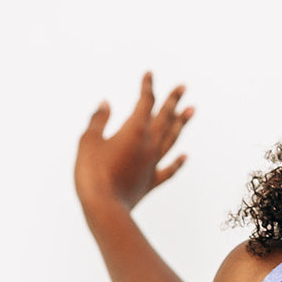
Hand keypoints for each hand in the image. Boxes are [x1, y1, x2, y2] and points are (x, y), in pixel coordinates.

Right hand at [74, 72, 192, 212]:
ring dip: (181, 124)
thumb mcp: (89, 141)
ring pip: (171, 140)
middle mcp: (149, 145)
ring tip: (192, 111)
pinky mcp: (151, 182)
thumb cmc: (92, 172)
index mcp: (134, 131)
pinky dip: (178, 162)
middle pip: (164, 118)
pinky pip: (169, 170)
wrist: (104, 207)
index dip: (148, 87)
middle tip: (184, 87)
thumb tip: (106, 104)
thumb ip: (98, 120)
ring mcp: (152, 164)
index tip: (149, 74)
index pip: (145, 103)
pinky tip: (185, 156)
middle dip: (173, 101)